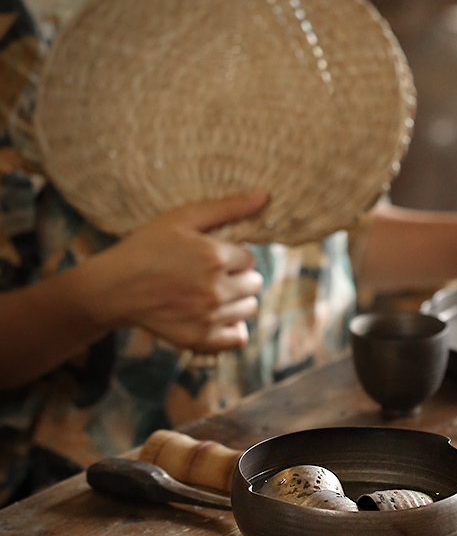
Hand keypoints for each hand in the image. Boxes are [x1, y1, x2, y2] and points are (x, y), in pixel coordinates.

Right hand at [87, 191, 268, 352]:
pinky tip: (214, 316)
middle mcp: (217, 289)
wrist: (114, 288)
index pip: (250, 259)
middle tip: (211, 274)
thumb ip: (227, 207)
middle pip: (254, 284)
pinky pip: (237, 338)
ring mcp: (209, 317)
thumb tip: (264, 195)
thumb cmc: (146, 247)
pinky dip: (231, 327)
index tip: (212, 256)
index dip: (233, 256)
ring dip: (236, 300)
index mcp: (215, 257)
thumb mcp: (182, 218)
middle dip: (238, 277)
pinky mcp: (200, 339)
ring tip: (209, 293)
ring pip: (248, 308)